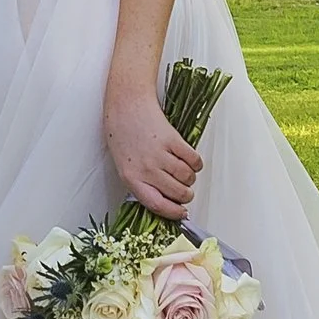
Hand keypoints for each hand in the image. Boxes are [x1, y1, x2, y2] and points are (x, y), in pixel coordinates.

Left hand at [106, 81, 200, 221]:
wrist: (127, 105)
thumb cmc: (122, 134)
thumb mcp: (125, 165)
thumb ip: (142, 183)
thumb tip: (164, 198)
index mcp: (132, 178)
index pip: (157, 205)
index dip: (173, 213)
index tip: (182, 213)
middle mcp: (146, 169)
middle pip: (178, 193)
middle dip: (186, 195)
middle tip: (185, 191)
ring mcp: (160, 154)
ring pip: (187, 177)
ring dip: (190, 177)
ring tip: (184, 171)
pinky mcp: (173, 140)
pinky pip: (193, 160)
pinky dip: (196, 162)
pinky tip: (190, 159)